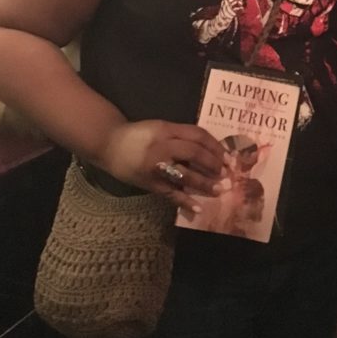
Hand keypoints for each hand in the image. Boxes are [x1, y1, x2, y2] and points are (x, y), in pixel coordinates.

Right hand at [98, 118, 225, 212]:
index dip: (215, 146)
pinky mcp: (149, 183)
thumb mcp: (160, 128)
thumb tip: (209, 151)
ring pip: (185, 174)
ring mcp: (155, 166)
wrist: (108, 144)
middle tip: (226, 173)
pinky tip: (197, 209)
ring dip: (204, 183)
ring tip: (219, 190)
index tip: (228, 155)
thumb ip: (181, 136)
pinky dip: (184, 201)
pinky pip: (170, 193)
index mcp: (167, 129)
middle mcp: (162, 146)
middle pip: (194, 153)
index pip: (197, 135)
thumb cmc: (138, 135)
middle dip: (213, 164)